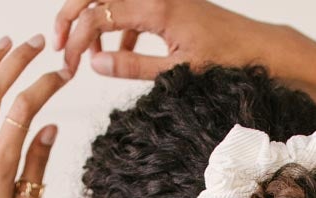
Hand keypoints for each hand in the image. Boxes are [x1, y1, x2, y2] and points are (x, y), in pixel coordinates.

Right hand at [53, 0, 274, 82]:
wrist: (258, 47)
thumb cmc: (227, 60)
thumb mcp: (177, 72)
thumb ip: (133, 67)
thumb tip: (94, 64)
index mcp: (155, 8)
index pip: (98, 15)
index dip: (75, 38)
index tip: (66, 63)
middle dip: (70, 17)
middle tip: (58, 44)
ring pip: (110, 1)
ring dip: (93, 24)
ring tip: (88, 56)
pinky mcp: (166, 4)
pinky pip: (129, 9)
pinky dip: (116, 29)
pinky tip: (118, 54)